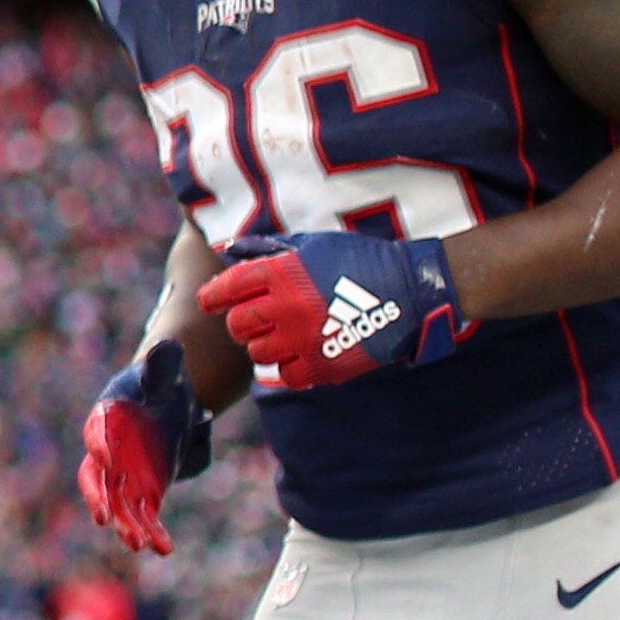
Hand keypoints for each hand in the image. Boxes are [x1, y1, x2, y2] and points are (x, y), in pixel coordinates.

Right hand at [79, 340, 211, 555]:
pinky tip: (164, 549)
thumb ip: (162, 363)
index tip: (105, 458)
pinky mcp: (146, 493)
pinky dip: (153, 533)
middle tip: (103, 518)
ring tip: (136, 544)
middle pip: (96, 479)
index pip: (97, 431)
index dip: (99, 444)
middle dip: (99, 499)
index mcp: (108, 417)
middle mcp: (110, 451)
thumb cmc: (162, 382)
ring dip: (125, 525)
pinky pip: (146, 516)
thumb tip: (167, 347)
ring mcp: (126, 476)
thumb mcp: (165, 370)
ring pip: (119, 506)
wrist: (172, 402)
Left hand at [199, 231, 465, 389]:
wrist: (409, 289)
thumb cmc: (359, 260)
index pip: (227, 288)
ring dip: (264, 346)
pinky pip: (286, 376)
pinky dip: (289, 368)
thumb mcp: (312, 243)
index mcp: (281, 272)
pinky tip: (301, 355)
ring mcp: (304, 338)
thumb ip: (267, 248)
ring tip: (282, 337)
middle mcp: (287, 306)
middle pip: (237, 325)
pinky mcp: (324, 365)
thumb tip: (227, 250)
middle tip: (256, 320)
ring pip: (257, 353)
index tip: (210, 302)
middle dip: (241, 323)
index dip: (212, 297)